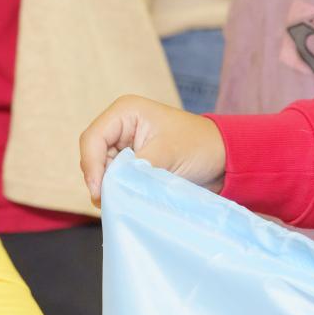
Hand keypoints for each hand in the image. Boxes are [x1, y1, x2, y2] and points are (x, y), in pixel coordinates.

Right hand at [78, 94, 226, 204]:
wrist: (222, 158)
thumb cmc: (199, 145)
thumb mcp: (167, 154)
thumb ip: (137, 169)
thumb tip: (113, 188)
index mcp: (126, 111)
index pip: (92, 139)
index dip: (91, 166)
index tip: (99, 192)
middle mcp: (120, 126)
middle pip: (92, 156)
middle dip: (99, 180)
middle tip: (111, 202)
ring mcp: (124, 145)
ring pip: (101, 171)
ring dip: (109, 188)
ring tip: (124, 201)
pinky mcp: (131, 163)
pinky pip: (113, 179)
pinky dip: (117, 191)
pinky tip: (128, 199)